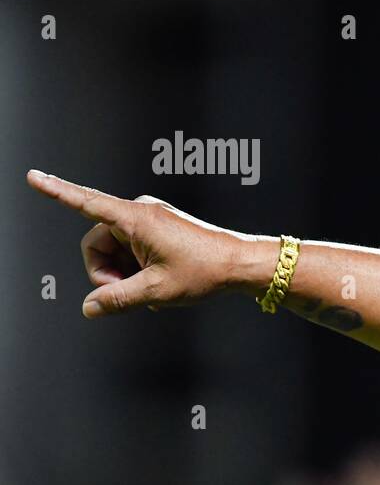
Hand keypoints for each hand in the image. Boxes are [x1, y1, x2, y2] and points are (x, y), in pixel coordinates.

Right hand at [26, 170, 267, 317]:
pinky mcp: (158, 230)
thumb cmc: (206, 271)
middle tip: (130, 295)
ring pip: (114, 251)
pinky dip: (137, 270)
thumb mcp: (156, 291)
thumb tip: (89, 307)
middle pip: (97, 244)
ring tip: (151, 291)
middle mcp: (140, 212)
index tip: (32, 177)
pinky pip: (132, 250)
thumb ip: (117, 299)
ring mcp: (150, 220)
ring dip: (123, 274)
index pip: (86, 203)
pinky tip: (157, 286)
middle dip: (106, 273)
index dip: (56, 192)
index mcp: (135, 218)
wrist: (242, 264)